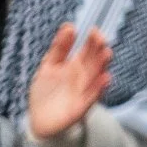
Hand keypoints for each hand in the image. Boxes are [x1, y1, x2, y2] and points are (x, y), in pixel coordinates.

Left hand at [27, 25, 110, 141]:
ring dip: (102, 66)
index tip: (94, 30)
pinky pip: (93, 96)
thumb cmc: (46, 91)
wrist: (40, 120)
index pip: (89, 49)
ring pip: (97, 76)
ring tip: (106, 54)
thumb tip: (69, 25)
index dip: (92, 40)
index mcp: (77, 64)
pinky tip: (105, 78)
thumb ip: (59, 48)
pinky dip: (99, 88)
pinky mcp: (82, 106)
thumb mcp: (49, 66)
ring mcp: (85, 90)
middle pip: (95, 60)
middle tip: (101, 39)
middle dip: (99, 50)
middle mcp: (85, 76)